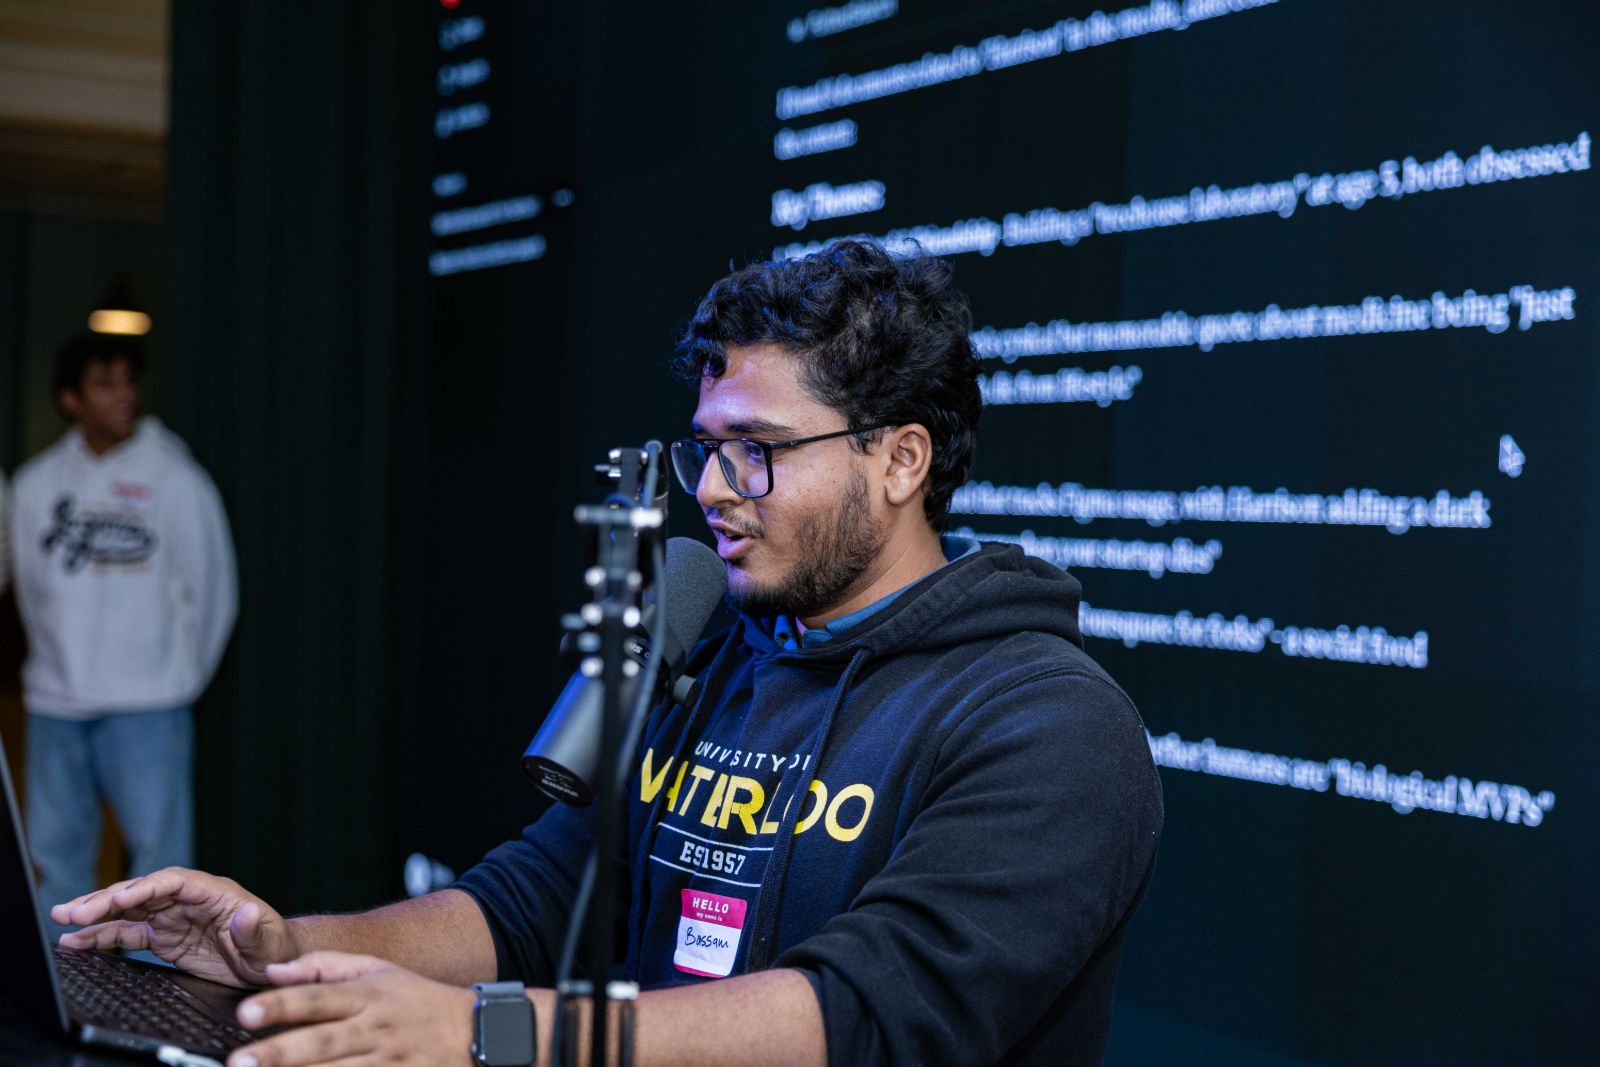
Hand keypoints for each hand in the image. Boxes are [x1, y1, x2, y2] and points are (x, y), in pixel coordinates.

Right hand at [53, 867, 297, 987]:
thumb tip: (245, 911)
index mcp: (215, 893)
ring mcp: (174, 917)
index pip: (174, 882)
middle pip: (143, 892)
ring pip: (128, 910)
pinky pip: (128, 933)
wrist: (272, 964)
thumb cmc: (276, 949)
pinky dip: (101, 936)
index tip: (118, 898)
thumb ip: (254, 930)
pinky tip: (75, 941)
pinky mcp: (164, 937)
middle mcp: (189, 900)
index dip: (144, 888)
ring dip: (95, 913)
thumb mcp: (270, 944)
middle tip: (72, 911)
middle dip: (107, 899)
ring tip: (61, 918)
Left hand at [227, 952, 477, 1066]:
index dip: (282, 1004)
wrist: (474, 1032)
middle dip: (280, 1053)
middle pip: (322, 1042)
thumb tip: (272, 969)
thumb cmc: (416, 999)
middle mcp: (374, 1029)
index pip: (319, 997)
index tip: (245, 1012)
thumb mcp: (379, 968)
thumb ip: (324, 966)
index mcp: (368, 995)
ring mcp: (386, 1062)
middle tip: (238, 1063)